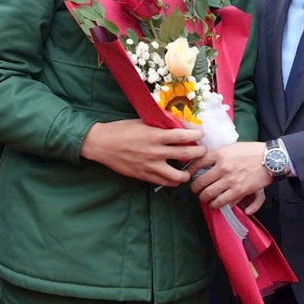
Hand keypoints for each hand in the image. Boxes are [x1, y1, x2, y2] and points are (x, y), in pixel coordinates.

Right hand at [81, 119, 207, 186]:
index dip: (196, 136)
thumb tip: (178, 123)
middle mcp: (155, 152)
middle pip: (186, 155)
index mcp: (155, 135)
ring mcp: (150, 166)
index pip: (183, 137)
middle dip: (199, 153)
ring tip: (190, 168)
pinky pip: (165, 182)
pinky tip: (176, 176)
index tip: (201, 134)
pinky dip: (173, 180)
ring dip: (188, 173)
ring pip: (178, 176)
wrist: (101, 144)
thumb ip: (160, 124)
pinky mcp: (144, 176)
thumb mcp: (142, 121)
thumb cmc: (121, 130)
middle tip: (202, 150)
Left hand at [190, 141, 273, 209]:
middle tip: (196, 191)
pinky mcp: (239, 191)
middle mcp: (222, 168)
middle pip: (200, 183)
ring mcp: (230, 180)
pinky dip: (217, 205)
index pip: (197, 163)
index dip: (189, 171)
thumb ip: (218, 154)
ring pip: (209, 195)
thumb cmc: (251, 151)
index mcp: (219, 154)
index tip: (188, 175)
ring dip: (205, 199)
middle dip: (195, 189)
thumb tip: (204, 159)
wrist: (270, 159)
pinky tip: (217, 204)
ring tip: (206, 199)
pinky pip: (222, 202)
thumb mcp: (232, 147)